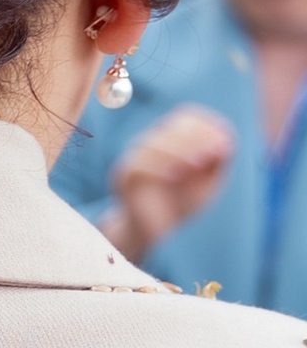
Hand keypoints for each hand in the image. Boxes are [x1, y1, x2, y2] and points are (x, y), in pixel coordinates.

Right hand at [109, 103, 235, 260]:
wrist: (153, 231)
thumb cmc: (182, 202)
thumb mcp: (208, 183)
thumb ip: (218, 162)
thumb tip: (224, 141)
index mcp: (170, 137)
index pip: (187, 116)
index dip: (207, 127)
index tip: (224, 146)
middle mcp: (150, 141)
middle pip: (172, 126)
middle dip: (196, 138)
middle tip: (214, 153)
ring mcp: (134, 157)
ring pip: (154, 143)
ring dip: (180, 151)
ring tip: (198, 164)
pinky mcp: (123, 176)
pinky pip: (138, 165)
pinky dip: (159, 167)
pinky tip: (176, 176)